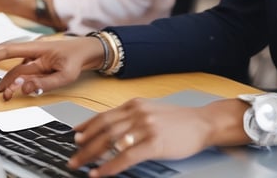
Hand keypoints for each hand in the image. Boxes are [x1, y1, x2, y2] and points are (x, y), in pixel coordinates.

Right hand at [0, 37, 103, 100]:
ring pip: (18, 69)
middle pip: (12, 58)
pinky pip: (24, 72)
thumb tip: (24, 88)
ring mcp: (37, 59)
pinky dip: (16, 80)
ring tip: (0, 91)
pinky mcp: (39, 65)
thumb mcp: (66, 75)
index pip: (15, 49)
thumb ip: (44, 83)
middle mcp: (36, 52)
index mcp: (40, 49)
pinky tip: (11, 88)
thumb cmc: (77, 60)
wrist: (89, 52)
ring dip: (7, 80)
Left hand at [67, 98, 248, 176]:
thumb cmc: (180, 120)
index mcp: (136, 105)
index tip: (75, 135)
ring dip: (91, 155)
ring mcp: (146, 127)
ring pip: (111, 141)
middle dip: (85, 144)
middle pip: (103, 128)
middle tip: (73, 156)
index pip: (104, 115)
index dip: (87, 126)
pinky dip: (109, 166)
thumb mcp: (152, 111)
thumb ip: (133, 117)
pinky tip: (100, 173)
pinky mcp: (154, 143)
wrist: (203, 123)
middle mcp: (138, 113)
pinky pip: (126, 156)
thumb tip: (111, 129)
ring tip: (80, 165)